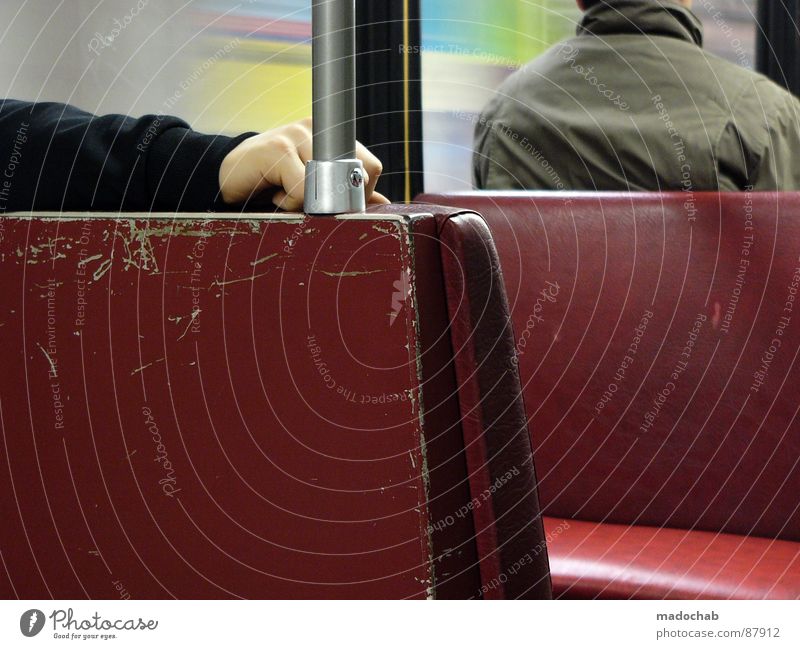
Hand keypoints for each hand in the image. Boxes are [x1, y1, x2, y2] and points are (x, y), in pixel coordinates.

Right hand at [218, 118, 389, 209]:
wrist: (230, 176)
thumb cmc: (275, 183)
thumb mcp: (316, 188)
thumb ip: (348, 192)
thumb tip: (383, 203)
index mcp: (333, 136)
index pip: (371, 167)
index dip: (359, 195)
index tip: (335, 203)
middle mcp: (318, 129)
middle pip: (351, 176)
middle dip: (334, 202)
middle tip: (307, 202)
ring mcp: (297, 135)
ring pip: (325, 185)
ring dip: (305, 202)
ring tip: (285, 193)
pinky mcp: (277, 149)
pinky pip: (301, 188)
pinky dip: (288, 201)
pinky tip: (273, 192)